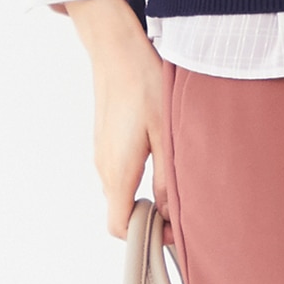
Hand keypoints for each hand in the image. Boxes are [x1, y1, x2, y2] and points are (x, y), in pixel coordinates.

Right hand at [64, 0, 168, 237]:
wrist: (116, 48)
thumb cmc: (143, 83)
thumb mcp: (164, 131)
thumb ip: (167, 176)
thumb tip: (170, 213)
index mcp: (117, 170)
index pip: (118, 226)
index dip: (144, 236)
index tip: (171, 228)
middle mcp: (103, 166)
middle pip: (120, 211)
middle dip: (149, 217)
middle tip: (181, 206)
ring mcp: (101, 152)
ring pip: (121, 191)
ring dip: (144, 195)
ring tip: (175, 180)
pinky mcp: (104, 139)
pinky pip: (118, 171)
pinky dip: (137, 178)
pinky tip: (161, 156)